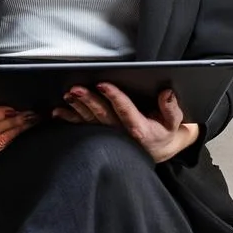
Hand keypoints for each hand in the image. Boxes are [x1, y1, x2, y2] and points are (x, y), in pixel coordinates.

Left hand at [52, 83, 200, 163]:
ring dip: (77, 107)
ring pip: (91, 120)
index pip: (125, 111)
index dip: (114, 97)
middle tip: (77, 88)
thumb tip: (167, 92)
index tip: (103, 84)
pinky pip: (83, 127)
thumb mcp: (174, 122)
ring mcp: (108, 134)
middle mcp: (120, 133)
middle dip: (89, 100)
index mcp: (139, 129)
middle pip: (103, 115)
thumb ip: (172, 108)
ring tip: (68, 94)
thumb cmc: (164, 131)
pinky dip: (70, 119)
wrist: (157, 148)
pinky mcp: (100, 134)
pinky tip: (57, 112)